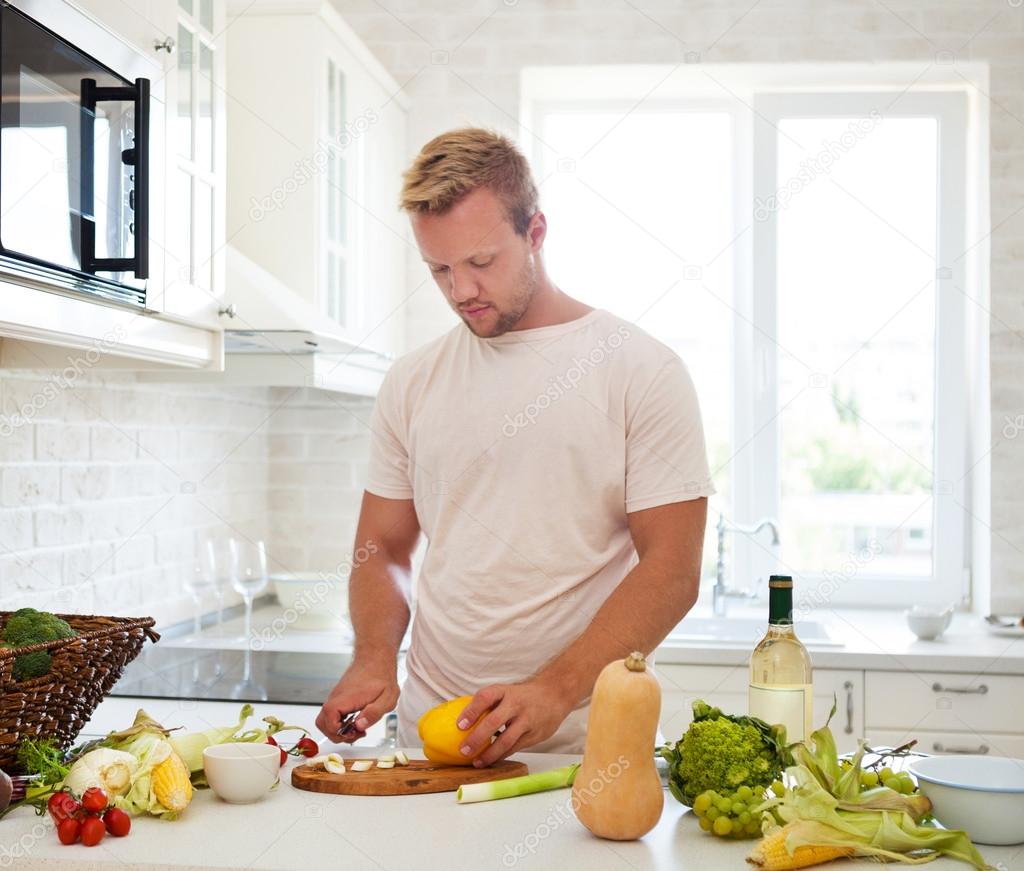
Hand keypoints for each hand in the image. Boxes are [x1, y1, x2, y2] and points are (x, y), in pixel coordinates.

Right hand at [315, 658, 398, 742]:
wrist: (375, 657)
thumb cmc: (381, 675)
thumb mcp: (387, 697)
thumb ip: (373, 713)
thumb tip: (359, 726)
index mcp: (345, 698)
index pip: (328, 722)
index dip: (339, 733)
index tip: (355, 731)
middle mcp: (336, 698)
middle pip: (322, 723)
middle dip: (337, 734)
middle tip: (355, 733)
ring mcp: (336, 697)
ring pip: (325, 719)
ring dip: (338, 729)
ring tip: (357, 728)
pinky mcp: (339, 697)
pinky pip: (332, 714)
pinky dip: (341, 721)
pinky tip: (357, 719)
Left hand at [454, 678, 574, 767]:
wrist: (554, 695)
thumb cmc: (522, 696)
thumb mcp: (506, 692)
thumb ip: (489, 704)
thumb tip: (463, 721)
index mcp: (505, 691)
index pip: (485, 697)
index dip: (471, 711)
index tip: (459, 725)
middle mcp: (516, 704)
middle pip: (494, 721)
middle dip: (477, 738)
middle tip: (463, 750)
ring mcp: (527, 720)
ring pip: (506, 740)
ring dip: (489, 753)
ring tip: (476, 762)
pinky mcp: (534, 735)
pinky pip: (515, 748)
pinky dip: (502, 755)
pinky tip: (491, 760)